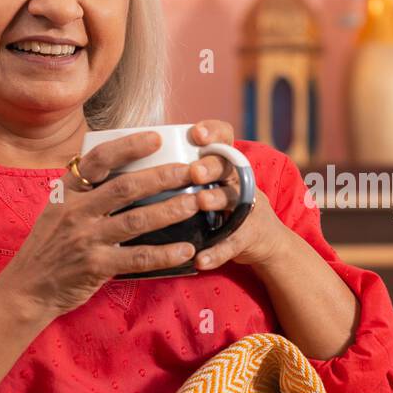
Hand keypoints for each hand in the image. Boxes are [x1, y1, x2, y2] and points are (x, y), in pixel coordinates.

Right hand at [0, 131, 207, 319]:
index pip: (98, 159)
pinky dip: (165, 254)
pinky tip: (187, 249)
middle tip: (192, 171)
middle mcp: (76, 211)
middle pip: (126, 187)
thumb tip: (126, 169)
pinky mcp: (96, 267)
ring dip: (170, 210)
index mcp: (67, 191)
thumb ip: (86, 191)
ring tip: (195, 203)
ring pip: (137, 220)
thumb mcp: (58, 209)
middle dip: (163, 176)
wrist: (26, 288)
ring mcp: (86, 239)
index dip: (128, 146)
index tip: (156, 137)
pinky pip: (138, 258)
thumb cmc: (50, 245)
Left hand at [185, 119, 289, 270]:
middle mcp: (237, 180)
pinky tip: (200, 260)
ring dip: (216, 198)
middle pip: (228, 165)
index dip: (214, 132)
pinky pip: (232, 243)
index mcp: (225, 164)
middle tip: (194, 171)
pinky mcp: (249, 235)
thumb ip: (181, 172)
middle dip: (210, 166)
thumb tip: (128, 164)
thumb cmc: (222, 205)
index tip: (196, 133)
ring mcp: (246, 207)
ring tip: (200, 201)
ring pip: (233, 198)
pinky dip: (216, 252)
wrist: (264, 237)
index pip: (224, 138)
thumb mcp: (211, 183)